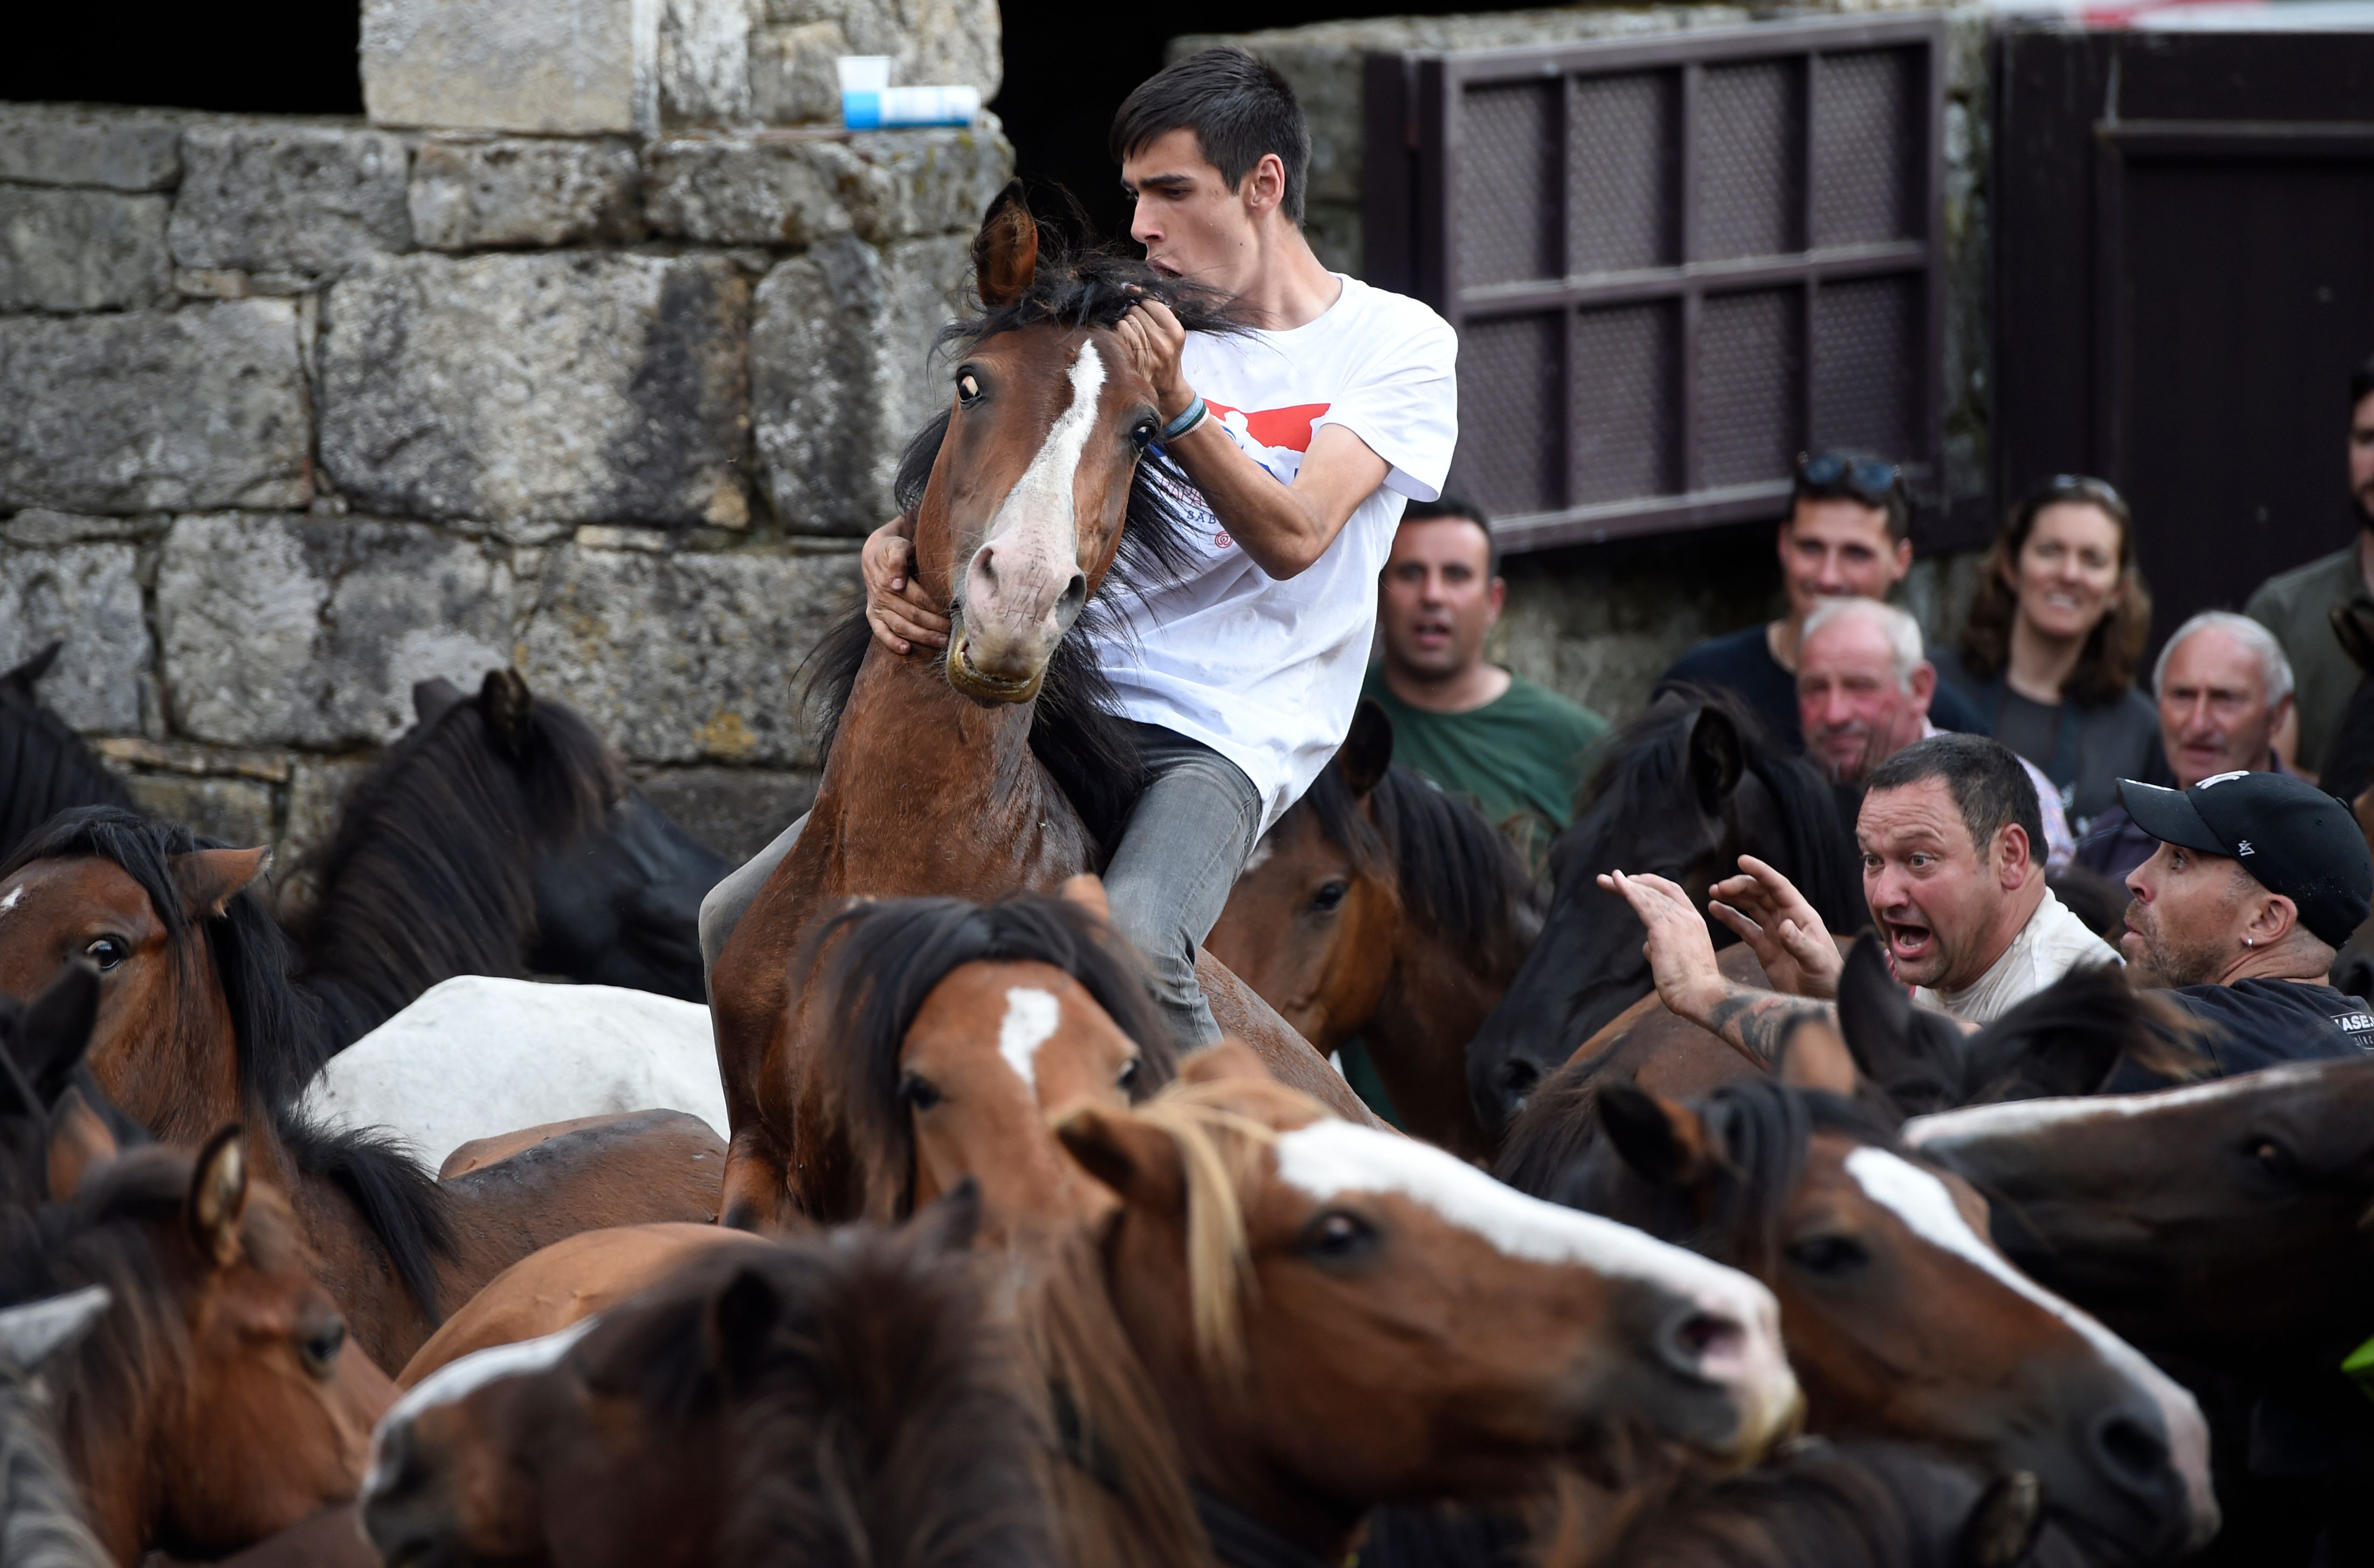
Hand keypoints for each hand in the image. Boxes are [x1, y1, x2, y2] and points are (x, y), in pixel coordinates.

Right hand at [861, 516, 949, 656]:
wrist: (875, 554)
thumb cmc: (894, 549)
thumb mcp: (897, 546)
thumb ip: (898, 559)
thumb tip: (897, 584)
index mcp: (890, 581)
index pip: (917, 598)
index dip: (936, 607)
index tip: (953, 614)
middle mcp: (882, 597)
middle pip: (912, 615)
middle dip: (934, 625)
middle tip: (953, 631)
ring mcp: (877, 608)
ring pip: (900, 626)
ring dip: (921, 636)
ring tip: (941, 642)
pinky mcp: (873, 616)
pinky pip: (880, 633)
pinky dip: (892, 642)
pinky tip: (906, 650)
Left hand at [1112, 291, 1192, 421]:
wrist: (1166, 385)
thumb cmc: (1167, 354)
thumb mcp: (1171, 331)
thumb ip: (1156, 309)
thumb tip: (1131, 287)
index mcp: (1176, 330)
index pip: (1151, 303)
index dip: (1145, 307)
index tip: (1146, 316)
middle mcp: (1164, 340)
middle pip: (1136, 310)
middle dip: (1135, 316)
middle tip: (1141, 330)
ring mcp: (1148, 350)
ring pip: (1126, 321)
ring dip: (1126, 326)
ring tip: (1135, 338)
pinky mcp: (1134, 358)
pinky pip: (1120, 333)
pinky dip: (1120, 335)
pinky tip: (1127, 344)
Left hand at [1598, 869, 1726, 1023]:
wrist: (1702, 996)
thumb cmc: (1691, 987)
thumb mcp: (1677, 961)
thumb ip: (1662, 948)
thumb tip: (1647, 946)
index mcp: (1695, 922)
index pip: (1673, 893)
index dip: (1653, 885)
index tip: (1636, 883)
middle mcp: (1688, 916)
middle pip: (1658, 890)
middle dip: (1636, 882)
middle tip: (1613, 878)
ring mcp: (1677, 921)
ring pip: (1648, 895)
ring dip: (1625, 885)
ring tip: (1605, 879)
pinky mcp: (1663, 929)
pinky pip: (1642, 903)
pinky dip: (1627, 890)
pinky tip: (1615, 881)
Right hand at [1707, 855, 1842, 999]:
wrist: (1824, 1000)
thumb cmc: (1828, 978)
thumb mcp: (1816, 961)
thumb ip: (1799, 944)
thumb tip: (1783, 926)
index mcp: (1802, 915)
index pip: (1778, 887)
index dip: (1761, 872)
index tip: (1742, 860)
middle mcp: (1787, 919)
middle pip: (1761, 893)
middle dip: (1740, 886)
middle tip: (1719, 888)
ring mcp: (1775, 932)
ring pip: (1751, 906)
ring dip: (1733, 897)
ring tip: (1713, 892)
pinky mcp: (1764, 948)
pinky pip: (1744, 927)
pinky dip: (1729, 917)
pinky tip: (1715, 909)